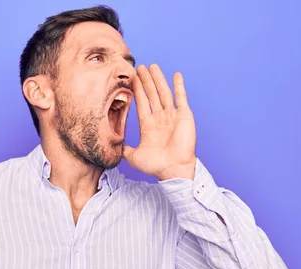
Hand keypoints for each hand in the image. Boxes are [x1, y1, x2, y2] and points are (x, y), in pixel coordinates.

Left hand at [123, 64, 196, 180]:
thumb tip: (115, 147)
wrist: (173, 169)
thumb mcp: (134, 157)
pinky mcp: (184, 116)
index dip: (137, 91)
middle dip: (145, 81)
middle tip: (140, 67)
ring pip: (164, 93)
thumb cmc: (156, 166)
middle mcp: (160, 119)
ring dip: (158, 79)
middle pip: (152, 95)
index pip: (142, 103)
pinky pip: (181, 98)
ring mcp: (172, 116)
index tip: (132, 79)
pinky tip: (176, 75)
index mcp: (149, 126)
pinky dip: (179, 86)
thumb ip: (125, 149)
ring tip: (152, 66)